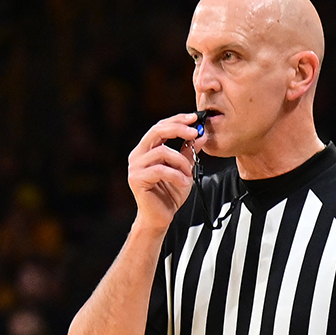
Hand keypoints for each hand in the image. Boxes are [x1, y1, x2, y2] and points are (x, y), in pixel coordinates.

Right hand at [127, 112, 208, 231]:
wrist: (161, 216)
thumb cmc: (170, 193)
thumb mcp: (184, 169)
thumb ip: (189, 152)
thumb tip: (200, 136)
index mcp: (147, 149)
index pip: (160, 127)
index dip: (177, 120)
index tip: (194, 118)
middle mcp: (138, 155)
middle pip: (157, 131)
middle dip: (178, 129)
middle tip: (194, 133)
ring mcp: (135, 167)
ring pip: (162, 152)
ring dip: (181, 161)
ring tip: (189, 173)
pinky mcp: (137, 179)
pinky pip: (160, 170)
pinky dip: (176, 175)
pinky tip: (184, 182)